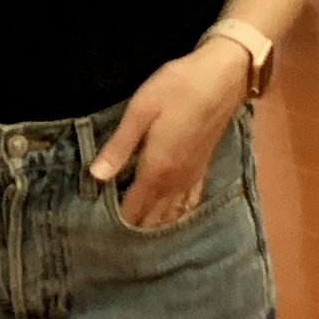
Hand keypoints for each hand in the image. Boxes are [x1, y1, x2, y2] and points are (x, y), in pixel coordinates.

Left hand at [90, 40, 248, 227]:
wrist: (223, 76)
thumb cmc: (177, 88)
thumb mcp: (140, 110)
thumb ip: (119, 146)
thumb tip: (95, 177)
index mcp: (157, 168)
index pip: (134, 207)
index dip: (118, 222)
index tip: (101, 234)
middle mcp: (176, 179)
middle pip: (153, 216)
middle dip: (135, 228)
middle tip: (115, 241)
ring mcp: (192, 175)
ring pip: (172, 212)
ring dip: (156, 224)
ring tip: (139, 237)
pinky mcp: (204, 167)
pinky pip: (190, 201)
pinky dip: (178, 213)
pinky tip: (173, 219)